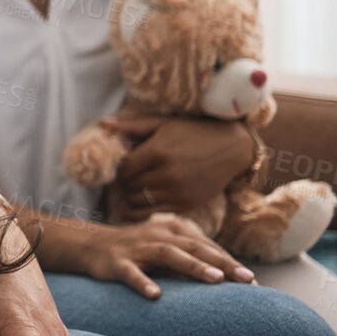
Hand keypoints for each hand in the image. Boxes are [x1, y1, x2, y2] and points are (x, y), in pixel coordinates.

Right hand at [72, 213, 254, 297]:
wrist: (90, 245)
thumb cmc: (138, 251)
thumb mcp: (166, 250)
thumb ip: (192, 260)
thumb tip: (227, 279)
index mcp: (173, 231)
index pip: (207, 247)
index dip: (230, 263)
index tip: (253, 282)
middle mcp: (158, 235)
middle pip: (195, 247)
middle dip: (223, 263)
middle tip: (248, 279)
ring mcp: (137, 248)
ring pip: (169, 254)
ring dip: (194, 266)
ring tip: (216, 280)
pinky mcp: (116, 262)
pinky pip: (131, 272)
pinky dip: (143, 282)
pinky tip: (156, 295)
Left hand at [101, 114, 254, 216]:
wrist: (233, 149)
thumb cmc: (194, 133)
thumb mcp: (163, 124)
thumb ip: (132, 125)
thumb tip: (102, 123)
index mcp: (158, 152)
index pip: (123, 169)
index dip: (120, 169)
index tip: (125, 166)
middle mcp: (168, 174)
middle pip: (129, 186)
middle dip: (126, 183)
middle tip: (131, 178)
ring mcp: (179, 192)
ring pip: (138, 201)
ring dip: (134, 196)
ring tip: (139, 187)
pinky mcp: (188, 205)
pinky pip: (154, 212)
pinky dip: (145, 208)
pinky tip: (147, 199)